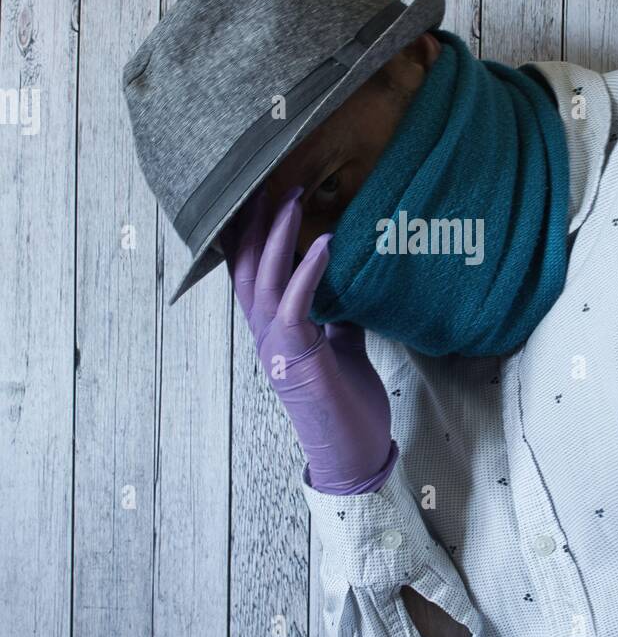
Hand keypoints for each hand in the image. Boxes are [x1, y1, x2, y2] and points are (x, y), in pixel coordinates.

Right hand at [221, 183, 396, 492]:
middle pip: (246, 268)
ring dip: (278, 236)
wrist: (353, 457)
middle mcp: (265, 337)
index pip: (251, 274)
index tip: (259, 195)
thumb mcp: (343, 350)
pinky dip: (308, 271)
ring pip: (264, 280)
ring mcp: (277, 348)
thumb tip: (348, 289)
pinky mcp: (298, 359)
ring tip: (294, 197)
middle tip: (269, 179)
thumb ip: (337, 319)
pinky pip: (296, 305)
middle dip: (255, 223)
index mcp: (273, 334)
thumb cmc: (347, 407)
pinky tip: (324, 242)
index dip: (251, 235)